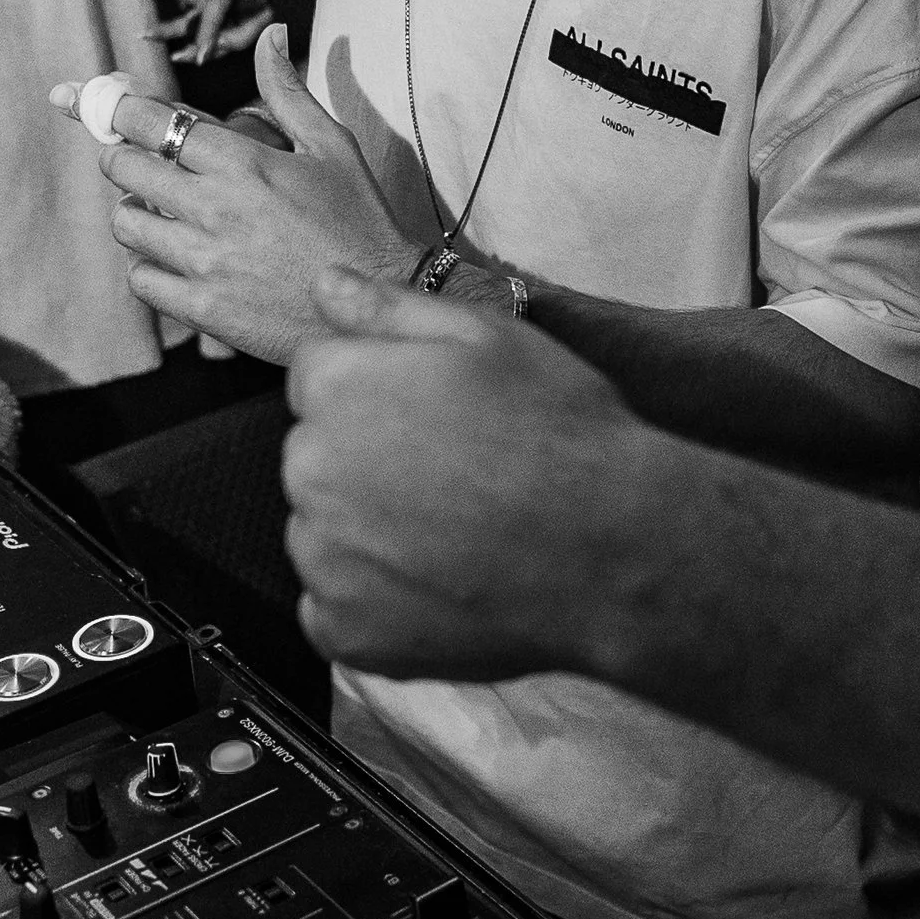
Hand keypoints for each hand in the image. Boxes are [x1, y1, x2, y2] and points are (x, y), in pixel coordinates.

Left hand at [51, 26, 424, 361]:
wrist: (380, 301)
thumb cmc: (359, 218)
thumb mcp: (331, 145)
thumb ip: (286, 89)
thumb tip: (270, 33)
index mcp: (242, 161)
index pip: (147, 120)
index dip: (118, 108)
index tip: (109, 106)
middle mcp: (214, 208)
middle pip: (122, 166)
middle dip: (125, 156)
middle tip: (146, 162)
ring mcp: (205, 262)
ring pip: (125, 223)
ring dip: (136, 211)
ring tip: (165, 212)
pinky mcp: (204, 309)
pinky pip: (140, 279)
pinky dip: (149, 265)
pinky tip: (178, 258)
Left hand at [123, 0, 248, 62]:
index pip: (229, 4)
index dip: (217, 29)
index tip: (203, 53)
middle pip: (246, 24)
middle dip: (222, 43)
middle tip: (196, 56)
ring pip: (224, 31)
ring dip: (201, 45)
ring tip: (174, 53)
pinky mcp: (207, 2)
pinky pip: (203, 27)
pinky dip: (183, 36)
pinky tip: (156, 35)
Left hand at [283, 265, 652, 680]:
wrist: (610, 551)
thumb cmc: (557, 429)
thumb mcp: (488, 337)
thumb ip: (391, 309)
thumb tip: (322, 285)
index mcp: (337, 389)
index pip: (318, 375)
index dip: (379, 385)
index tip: (437, 410)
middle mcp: (309, 472)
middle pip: (317, 454)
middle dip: (366, 456)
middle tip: (454, 473)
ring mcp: (322, 561)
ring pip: (323, 531)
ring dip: (365, 530)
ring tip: (453, 534)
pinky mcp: (344, 633)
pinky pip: (332, 608)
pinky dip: (371, 602)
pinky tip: (436, 586)